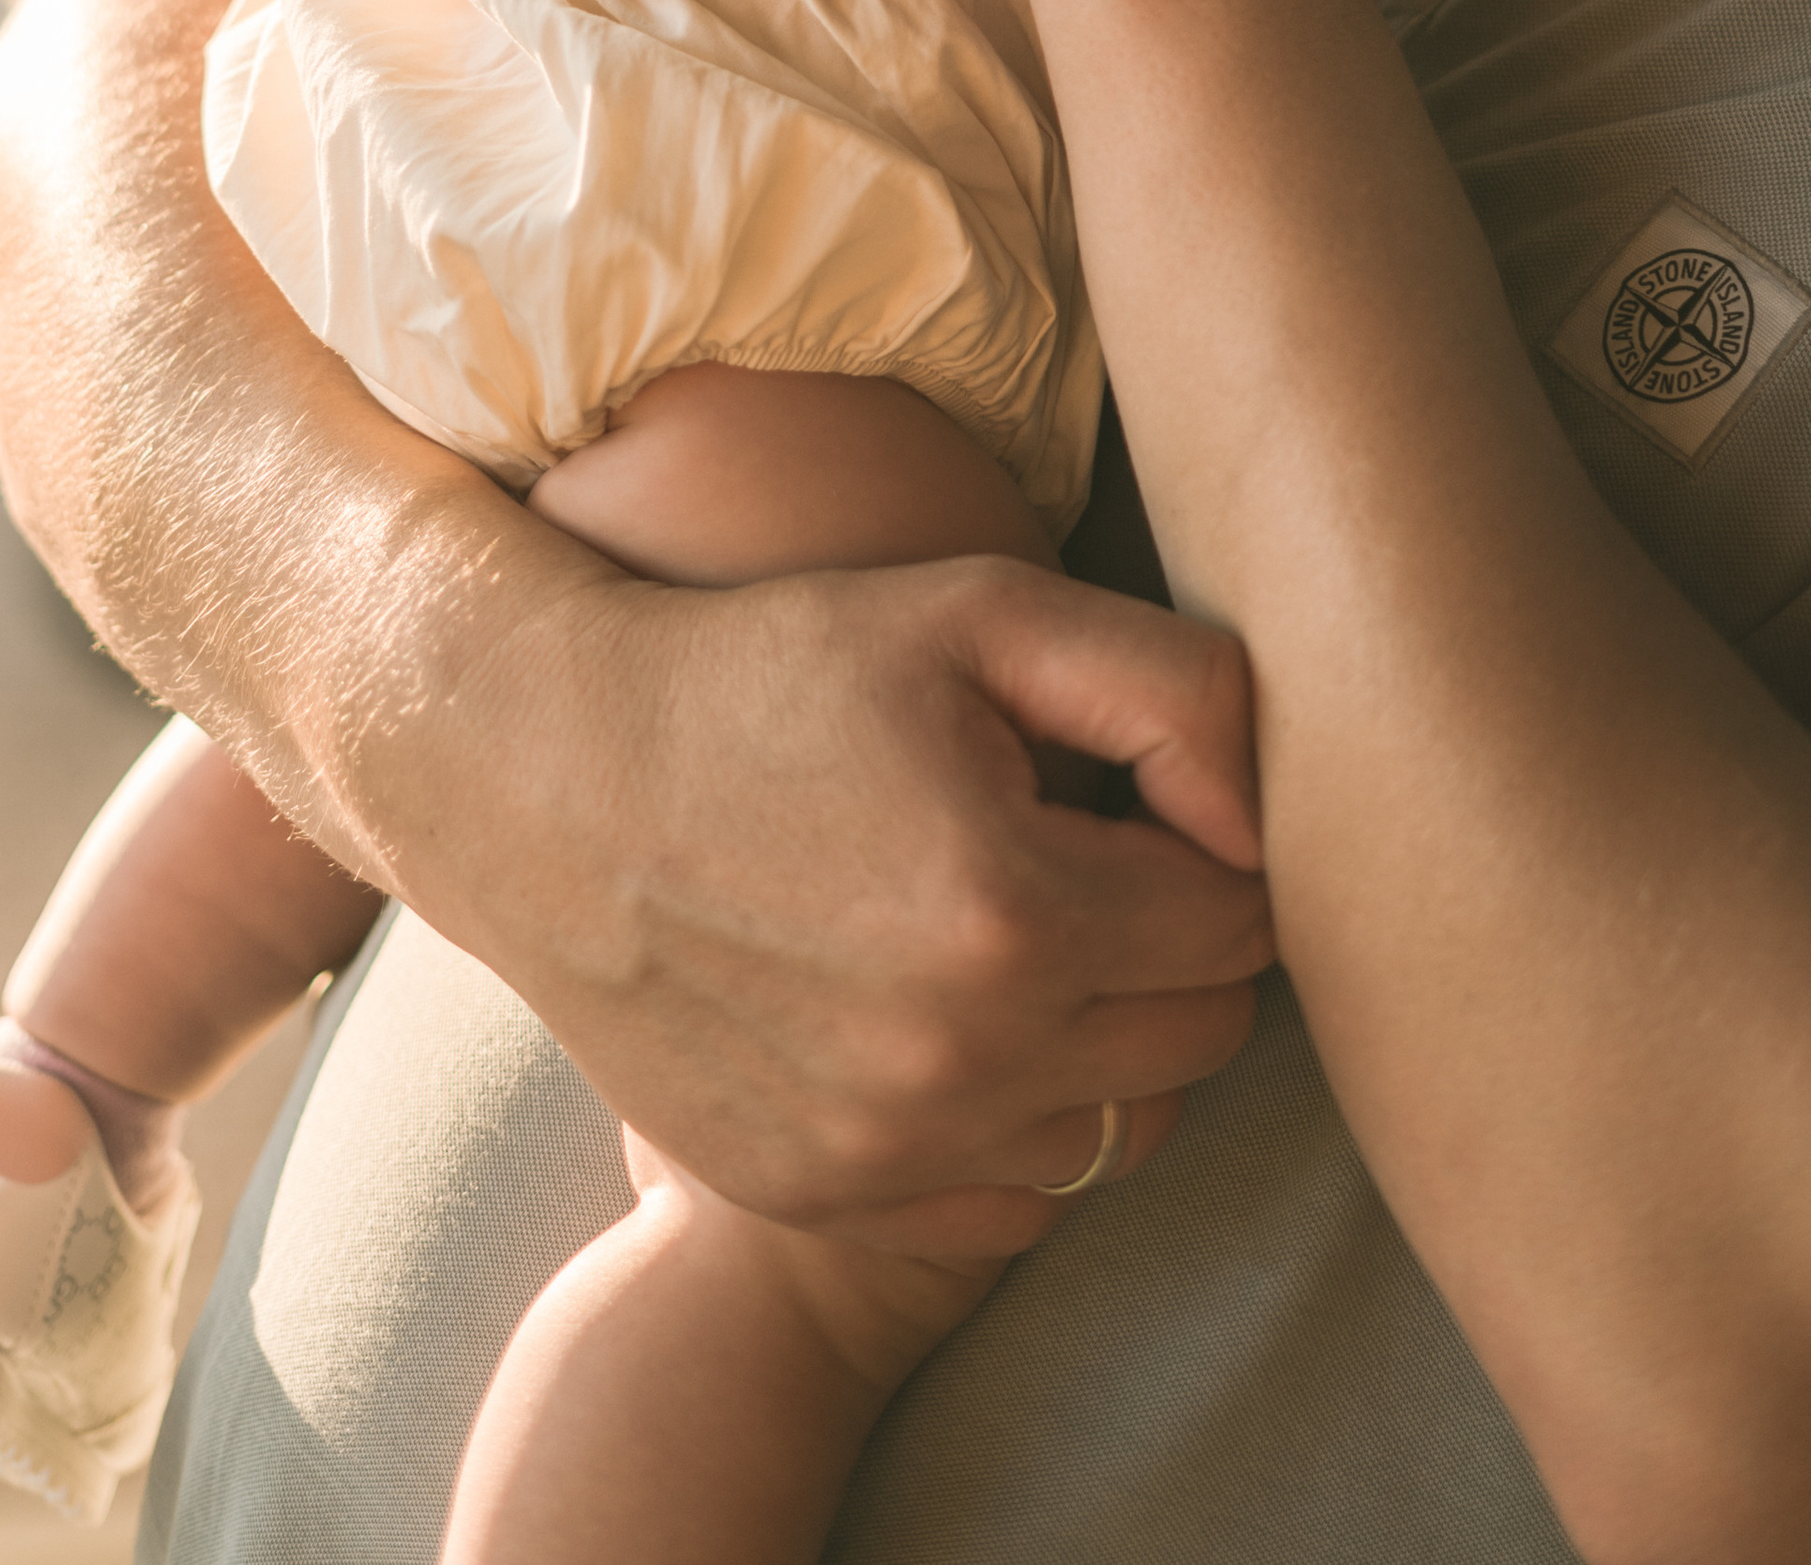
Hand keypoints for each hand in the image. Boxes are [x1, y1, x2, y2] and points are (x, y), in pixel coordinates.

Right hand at [438, 545, 1272, 1256]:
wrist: (547, 775)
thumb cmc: (776, 668)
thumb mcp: (983, 611)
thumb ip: (1175, 694)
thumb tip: (1263, 828)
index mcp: (1015, 911)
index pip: (1243, 922)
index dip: (1216, 846)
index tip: (1145, 798)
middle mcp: (958, 1057)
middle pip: (1199, 1039)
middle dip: (1181, 944)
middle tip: (1096, 858)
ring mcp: (886, 1146)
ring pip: (1121, 1133)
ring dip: (1110, 1041)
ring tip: (1027, 933)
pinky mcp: (821, 1193)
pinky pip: (1015, 1200)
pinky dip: (1017, 1119)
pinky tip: (952, 1013)